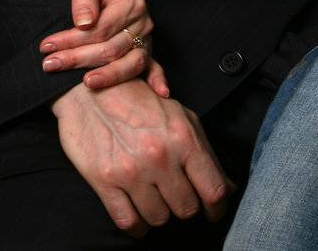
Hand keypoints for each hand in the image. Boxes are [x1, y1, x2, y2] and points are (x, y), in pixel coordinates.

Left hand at [40, 0, 169, 96]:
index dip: (72, 40)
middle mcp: (143, 22)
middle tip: (51, 65)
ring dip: (108, 76)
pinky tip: (160, 94)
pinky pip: (154, 67)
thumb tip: (84, 22)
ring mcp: (147, 39)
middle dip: (79, 59)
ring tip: (86, 83)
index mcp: (130, 4)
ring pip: (130, 63)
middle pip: (112, 49)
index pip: (100, 29)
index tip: (47, 47)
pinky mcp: (147, 51)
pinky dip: (157, 80)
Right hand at [52, 81, 230, 234]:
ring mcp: (131, 170)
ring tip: (154, 199)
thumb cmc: (139, 102)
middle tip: (176, 196)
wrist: (89, 90)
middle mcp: (159, 156)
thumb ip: (205, 153)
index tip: (212, 212)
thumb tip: (228, 188)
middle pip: (186, 209)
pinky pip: (128, 222)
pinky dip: (137, 226)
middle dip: (185, 206)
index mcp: (183, 138)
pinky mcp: (105, 180)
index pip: (213, 190)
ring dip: (159, 213)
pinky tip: (138, 216)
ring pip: (159, 219)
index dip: (217, 208)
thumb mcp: (180, 117)